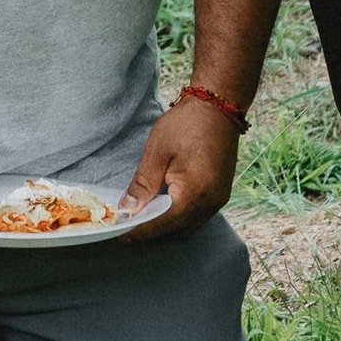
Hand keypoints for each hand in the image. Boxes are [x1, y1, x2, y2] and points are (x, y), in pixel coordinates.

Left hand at [124, 90, 242, 238]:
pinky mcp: (221, 194)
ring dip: (166, 226)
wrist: (218, 106)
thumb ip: (142, 185)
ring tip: (143, 218)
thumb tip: (128, 209)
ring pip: (188, 226)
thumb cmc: (186, 124)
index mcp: (194, 194)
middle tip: (127, 226)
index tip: (120, 234)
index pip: (162, 224)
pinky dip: (179, 218)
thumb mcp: (157, 152)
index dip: (140, 231)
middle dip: (152, 232)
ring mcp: (218, 200)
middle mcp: (210, 204)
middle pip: (176, 230)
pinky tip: (164, 207)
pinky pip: (197, 216)